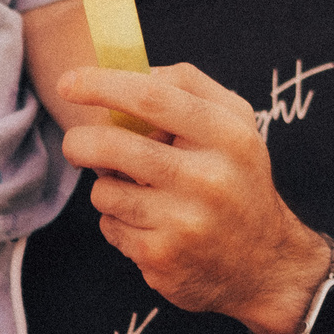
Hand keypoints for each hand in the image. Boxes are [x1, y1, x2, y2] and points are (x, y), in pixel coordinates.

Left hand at [57, 63, 330, 333]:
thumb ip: (188, 85)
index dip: (101, 85)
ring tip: (137, 193)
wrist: (264, 263)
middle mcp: (208, 179)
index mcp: (227, 135)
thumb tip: (130, 71)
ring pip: (105, 191)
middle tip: (75, 145)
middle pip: (114, 146)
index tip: (69, 83)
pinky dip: (117, 222)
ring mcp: (184, 222)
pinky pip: (110, 227)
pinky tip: (149, 225)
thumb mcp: (235, 123)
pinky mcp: (163, 257)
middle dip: (80, 143)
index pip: (152, 97)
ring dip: (108, 187)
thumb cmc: (237, 178)